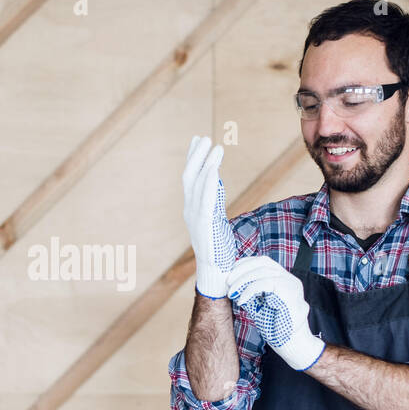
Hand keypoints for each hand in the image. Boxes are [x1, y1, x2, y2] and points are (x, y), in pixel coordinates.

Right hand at [182, 135, 234, 298]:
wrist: (216, 271)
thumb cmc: (218, 247)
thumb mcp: (215, 218)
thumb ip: (214, 200)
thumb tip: (217, 180)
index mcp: (192, 208)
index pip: (190, 178)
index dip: (193, 158)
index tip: (197, 140)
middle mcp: (190, 210)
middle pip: (189, 176)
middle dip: (196, 156)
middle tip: (204, 138)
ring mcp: (196, 217)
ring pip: (198, 184)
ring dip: (206, 163)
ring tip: (215, 146)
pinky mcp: (205, 224)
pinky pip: (206, 198)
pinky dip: (210, 181)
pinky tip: (214, 168)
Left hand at [227, 256, 325, 370]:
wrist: (293, 344)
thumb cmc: (277, 327)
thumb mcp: (261, 305)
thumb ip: (252, 292)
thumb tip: (233, 283)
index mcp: (284, 279)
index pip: (263, 261)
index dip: (245, 264)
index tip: (231, 273)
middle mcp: (290, 279)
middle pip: (263, 262)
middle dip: (241, 270)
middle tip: (228, 282)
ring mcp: (292, 284)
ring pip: (263, 271)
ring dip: (243, 280)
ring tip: (232, 292)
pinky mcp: (290, 293)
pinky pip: (266, 284)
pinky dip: (250, 290)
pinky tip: (242, 300)